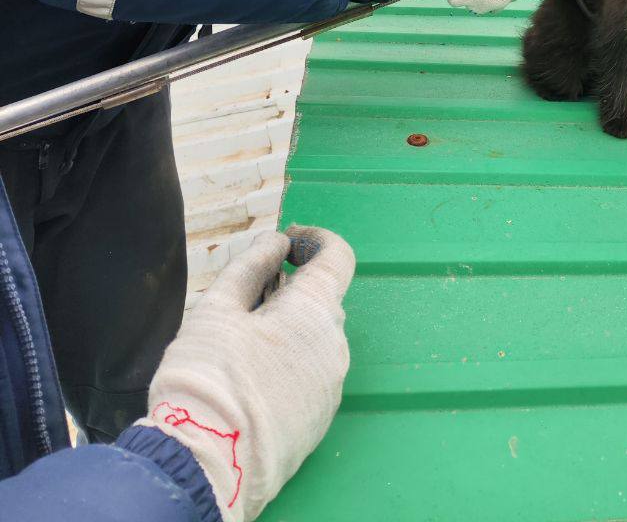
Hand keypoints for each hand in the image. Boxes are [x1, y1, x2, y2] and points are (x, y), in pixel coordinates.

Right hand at [137, 226, 354, 521]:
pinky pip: (311, 374)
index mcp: (315, 311)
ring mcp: (331, 386)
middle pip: (322, 300)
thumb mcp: (217, 309)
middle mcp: (335, 346)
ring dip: (289, 326)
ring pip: (316, 339)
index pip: (338, 256)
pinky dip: (290, 361)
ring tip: (240, 339)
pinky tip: (250, 375)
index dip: (315, 240)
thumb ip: (250, 267)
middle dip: (291, 287)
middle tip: (247, 295)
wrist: (206, 467)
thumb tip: (275, 244)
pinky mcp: (319, 419)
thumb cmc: (208, 378)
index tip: (287, 242)